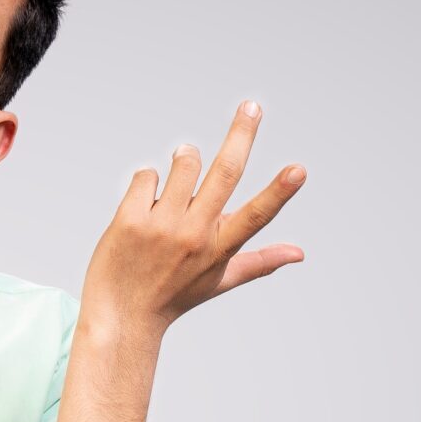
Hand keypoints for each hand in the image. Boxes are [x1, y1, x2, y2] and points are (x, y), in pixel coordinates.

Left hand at [81, 100, 305, 334]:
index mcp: (219, 248)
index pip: (256, 216)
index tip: (299, 170)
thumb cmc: (173, 295)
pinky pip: (147, 175)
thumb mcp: (218, 280)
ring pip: (184, 163)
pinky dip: (148, 183)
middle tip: (252, 106)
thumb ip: (259, 261)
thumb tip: (300, 253)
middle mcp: (193, 235)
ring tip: (176, 187)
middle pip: (223, 173)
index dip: (279, 192)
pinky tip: (143, 208)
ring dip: (185, 161)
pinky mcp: (129, 220)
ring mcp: (160, 226)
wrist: (120, 315)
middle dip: (241, 134)